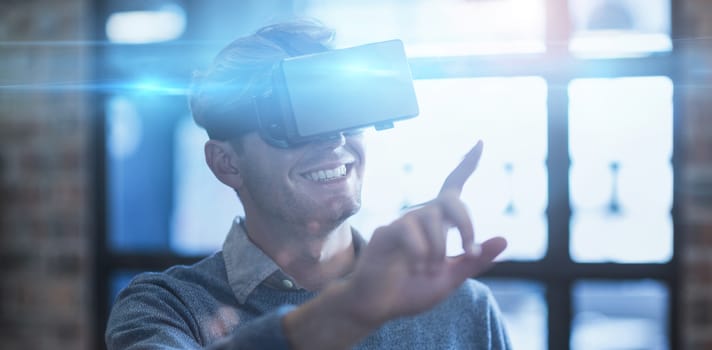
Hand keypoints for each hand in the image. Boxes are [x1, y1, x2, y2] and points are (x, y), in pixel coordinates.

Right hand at [345, 141, 506, 326]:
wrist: (378, 306)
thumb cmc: (411, 289)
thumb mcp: (451, 278)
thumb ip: (475, 260)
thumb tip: (504, 239)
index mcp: (439, 225)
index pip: (453, 187)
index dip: (466, 165)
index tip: (481, 143)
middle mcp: (421, 218)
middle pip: (449, 200)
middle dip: (466, 224)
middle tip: (470, 251)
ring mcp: (403, 223)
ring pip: (431, 218)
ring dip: (438, 248)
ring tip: (428, 270)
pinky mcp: (387, 231)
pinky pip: (409, 230)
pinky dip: (420, 252)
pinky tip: (414, 266)